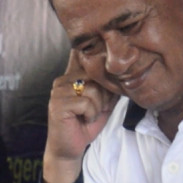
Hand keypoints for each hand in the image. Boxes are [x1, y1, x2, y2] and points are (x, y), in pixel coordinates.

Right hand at [42, 51, 117, 182]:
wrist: (69, 148)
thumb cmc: (84, 124)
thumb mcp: (101, 102)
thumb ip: (108, 85)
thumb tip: (124, 69)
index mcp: (71, 77)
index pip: (79, 55)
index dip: (90, 48)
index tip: (98, 34)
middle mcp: (62, 80)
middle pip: (95, 75)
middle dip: (103, 94)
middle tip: (95, 108)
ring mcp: (58, 91)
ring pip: (93, 90)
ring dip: (96, 107)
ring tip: (87, 115)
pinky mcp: (58, 104)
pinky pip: (86, 102)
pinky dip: (90, 114)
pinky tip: (82, 120)